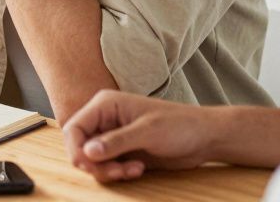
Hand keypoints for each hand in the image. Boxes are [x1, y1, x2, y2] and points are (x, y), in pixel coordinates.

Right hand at [62, 90, 220, 182]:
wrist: (204, 137)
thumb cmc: (180, 125)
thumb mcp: (148, 132)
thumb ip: (116, 141)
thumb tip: (88, 152)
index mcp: (105, 105)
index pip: (75, 128)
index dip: (77, 149)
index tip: (91, 165)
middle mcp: (104, 120)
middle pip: (80, 147)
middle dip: (96, 164)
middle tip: (118, 172)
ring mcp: (112, 137)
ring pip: (92, 160)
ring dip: (109, 171)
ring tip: (133, 170)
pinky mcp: (121, 152)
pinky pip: (106, 167)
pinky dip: (118, 173)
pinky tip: (137, 169)